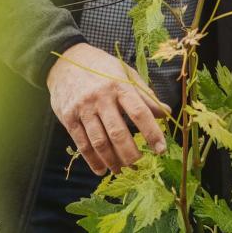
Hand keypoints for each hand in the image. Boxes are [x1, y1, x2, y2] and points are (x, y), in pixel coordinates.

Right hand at [46, 43, 170, 174]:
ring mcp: (83, 108)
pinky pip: (82, 143)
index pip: (139, 112)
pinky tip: (102, 169)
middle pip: (118, 132)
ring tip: (122, 170)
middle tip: (139, 165)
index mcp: (119, 86)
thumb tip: (167, 113)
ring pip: (99, 142)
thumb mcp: (126, 75)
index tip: (161, 150)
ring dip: (112, 160)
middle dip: (130, 153)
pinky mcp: (68, 117)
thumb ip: (145, 96)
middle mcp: (101, 97)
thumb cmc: (102, 69)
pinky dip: (92, 160)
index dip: (152, 133)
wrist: (65, 62)